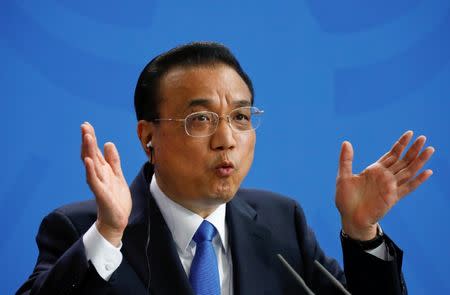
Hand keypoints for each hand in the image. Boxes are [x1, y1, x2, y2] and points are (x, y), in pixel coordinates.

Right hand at [81, 122, 130, 245]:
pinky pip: (94, 180)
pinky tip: (88, 161)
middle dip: (88, 140)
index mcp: (103, 170)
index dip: (91, 138)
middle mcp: (98, 175)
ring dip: (88, 150)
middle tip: (84, 126)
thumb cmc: (116, 199)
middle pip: (91, 154)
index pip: (95, 151)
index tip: (87, 125)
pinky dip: (90, 170)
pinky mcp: (101, 193)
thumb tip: (108, 143)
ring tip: (86, 137)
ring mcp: (98, 183)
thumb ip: (113, 161)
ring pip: (91, 164)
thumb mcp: (117, 175)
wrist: (117, 220)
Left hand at [335, 131, 433, 240]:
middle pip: (403, 160)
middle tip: (423, 137)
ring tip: (430, 150)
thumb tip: (346, 142)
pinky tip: (427, 172)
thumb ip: (346, 160)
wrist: (350, 218)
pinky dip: (418, 180)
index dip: (401, 144)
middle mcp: (385, 176)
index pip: (391, 154)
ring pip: (408, 171)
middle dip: (413, 149)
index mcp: (374, 170)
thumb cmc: (346, 198)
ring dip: (419, 161)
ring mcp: (390, 187)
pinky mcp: (393, 197)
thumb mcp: (343, 177)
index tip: (409, 133)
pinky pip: (408, 188)